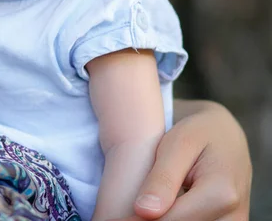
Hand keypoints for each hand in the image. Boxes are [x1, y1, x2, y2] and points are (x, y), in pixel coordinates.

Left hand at [113, 100, 250, 220]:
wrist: (227, 136)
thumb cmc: (197, 133)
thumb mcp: (178, 143)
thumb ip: (162, 178)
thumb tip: (143, 212)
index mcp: (222, 194)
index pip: (170, 220)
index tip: (111, 217)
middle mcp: (234, 217)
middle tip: (114, 214)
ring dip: (158, 220)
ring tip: (129, 211)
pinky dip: (171, 218)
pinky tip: (151, 211)